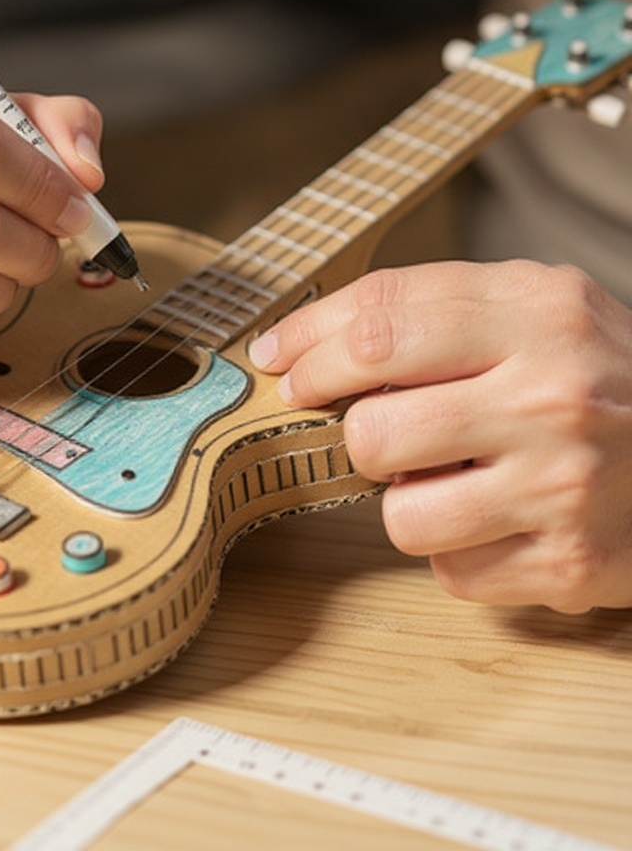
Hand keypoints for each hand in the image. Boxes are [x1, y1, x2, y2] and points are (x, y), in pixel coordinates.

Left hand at [248, 260, 631, 612]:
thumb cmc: (601, 380)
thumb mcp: (534, 311)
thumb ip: (427, 312)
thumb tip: (292, 350)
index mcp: (538, 312)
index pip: (381, 324)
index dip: (309, 345)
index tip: (280, 364)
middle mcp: (552, 396)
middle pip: (371, 427)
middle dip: (354, 433)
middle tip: (379, 429)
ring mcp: (562, 485)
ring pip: (399, 512)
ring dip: (407, 499)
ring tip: (455, 478)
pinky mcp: (568, 563)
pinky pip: (448, 568)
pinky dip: (457, 549)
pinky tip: (500, 521)